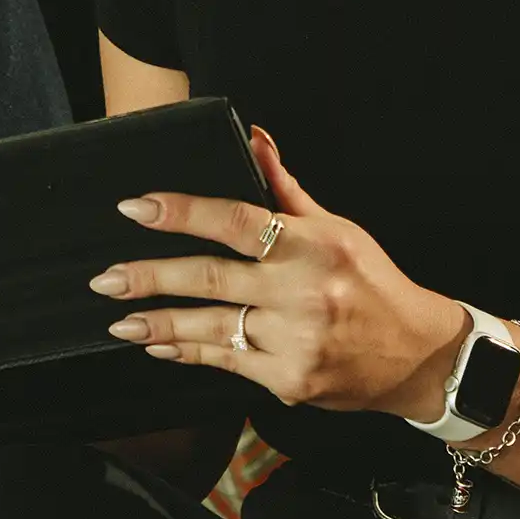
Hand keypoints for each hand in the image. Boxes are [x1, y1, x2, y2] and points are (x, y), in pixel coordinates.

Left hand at [99, 128, 467, 417]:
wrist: (415, 356)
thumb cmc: (371, 282)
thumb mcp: (337, 228)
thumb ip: (285, 190)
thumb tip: (253, 137)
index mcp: (314, 244)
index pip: (235, 221)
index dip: (181, 213)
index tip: (136, 208)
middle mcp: (303, 291)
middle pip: (211, 279)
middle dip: (150, 278)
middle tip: (105, 279)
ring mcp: (296, 341)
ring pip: (212, 328)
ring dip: (159, 324)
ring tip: (120, 319)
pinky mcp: (290, 381)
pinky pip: (226, 363)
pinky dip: (190, 352)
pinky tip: (162, 346)